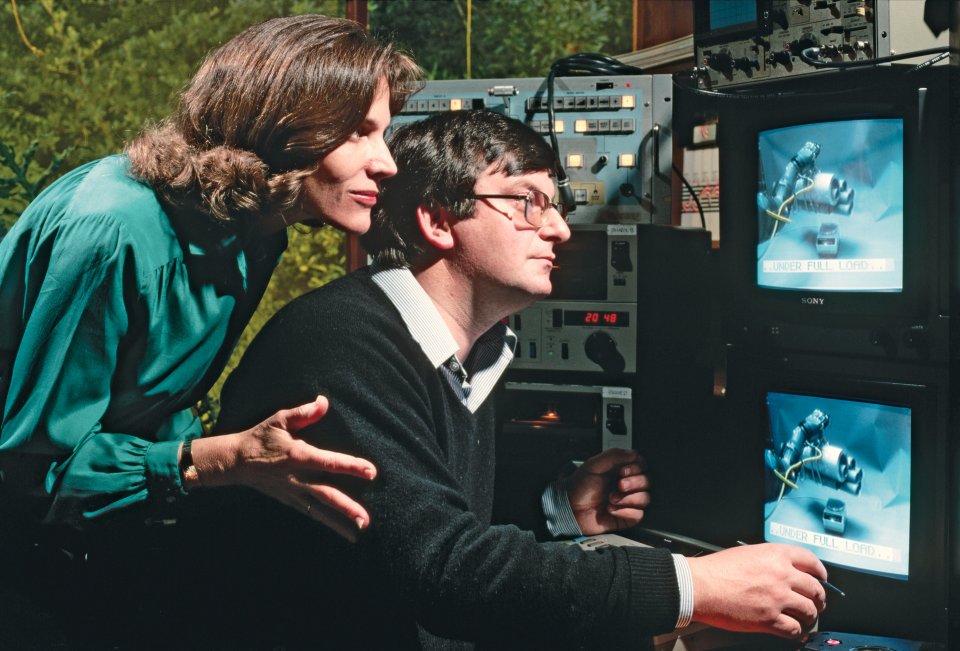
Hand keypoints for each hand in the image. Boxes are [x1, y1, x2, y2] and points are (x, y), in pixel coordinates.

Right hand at [191, 396, 376, 541]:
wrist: (235, 462)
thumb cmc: (260, 437)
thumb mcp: (279, 420)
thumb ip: (303, 413)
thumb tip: (323, 402)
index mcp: (298, 456)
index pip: (330, 462)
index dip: (351, 467)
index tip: (371, 472)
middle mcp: (298, 478)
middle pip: (326, 495)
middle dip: (347, 508)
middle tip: (365, 520)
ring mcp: (293, 492)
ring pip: (319, 510)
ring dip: (339, 523)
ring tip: (357, 534)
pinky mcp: (289, 500)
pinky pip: (311, 513)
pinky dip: (325, 522)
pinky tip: (339, 531)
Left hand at [563, 448, 649, 534]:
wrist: (570, 508)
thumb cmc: (579, 486)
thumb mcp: (593, 465)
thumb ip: (613, 456)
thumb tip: (633, 453)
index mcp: (620, 470)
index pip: (641, 466)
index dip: (636, 468)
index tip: (622, 471)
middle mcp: (627, 485)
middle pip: (647, 481)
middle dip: (634, 483)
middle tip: (619, 485)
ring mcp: (627, 501)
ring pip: (645, 498)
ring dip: (628, 498)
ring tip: (611, 499)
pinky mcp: (626, 517)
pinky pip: (638, 514)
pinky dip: (626, 512)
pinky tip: (612, 509)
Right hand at [686, 543, 827, 638]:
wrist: (700, 586)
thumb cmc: (716, 570)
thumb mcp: (747, 553)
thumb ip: (770, 560)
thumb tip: (784, 570)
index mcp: (775, 555)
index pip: (811, 561)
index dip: (820, 572)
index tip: (821, 578)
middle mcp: (781, 575)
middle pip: (815, 588)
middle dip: (818, 598)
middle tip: (816, 602)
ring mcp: (777, 598)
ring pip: (809, 610)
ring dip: (809, 615)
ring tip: (805, 617)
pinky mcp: (769, 619)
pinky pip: (794, 629)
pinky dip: (796, 631)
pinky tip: (792, 630)